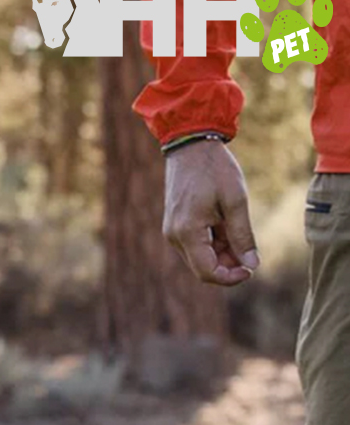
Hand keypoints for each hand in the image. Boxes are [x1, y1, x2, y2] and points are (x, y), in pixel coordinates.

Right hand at [163, 140, 258, 285]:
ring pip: (199, 258)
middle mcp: (175, 237)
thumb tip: (251, 265)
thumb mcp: (235, 201)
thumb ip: (242, 236)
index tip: (251, 269)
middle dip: (228, 266)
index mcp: (188, 232)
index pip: (207, 272)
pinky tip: (225, 225)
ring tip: (238, 229)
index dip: (230, 277)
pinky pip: (195, 245)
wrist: (190, 147)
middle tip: (251, 252)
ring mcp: (172, 233)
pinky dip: (213, 244)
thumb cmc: (214, 170)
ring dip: (222, 253)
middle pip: (202, 268)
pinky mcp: (174, 227)